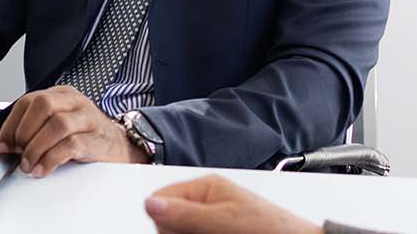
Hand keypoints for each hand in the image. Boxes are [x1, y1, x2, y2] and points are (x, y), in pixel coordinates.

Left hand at [0, 85, 148, 176]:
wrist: (118, 146)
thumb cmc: (85, 135)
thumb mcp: (60, 122)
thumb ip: (36, 127)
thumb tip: (6, 145)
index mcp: (63, 95)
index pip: (28, 100)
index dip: (11, 125)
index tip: (4, 145)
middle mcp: (75, 102)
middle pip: (42, 105)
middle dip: (24, 132)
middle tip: (20, 153)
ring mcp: (87, 119)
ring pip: (56, 124)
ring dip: (35, 148)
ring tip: (29, 164)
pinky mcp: (95, 139)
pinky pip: (69, 146)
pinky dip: (50, 160)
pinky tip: (43, 169)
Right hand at [145, 175, 321, 233]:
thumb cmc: (267, 226)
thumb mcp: (222, 220)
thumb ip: (185, 213)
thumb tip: (149, 203)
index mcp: (205, 187)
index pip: (161, 198)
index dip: (161, 218)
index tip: (175, 231)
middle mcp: (204, 202)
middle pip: (168, 221)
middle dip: (177, 233)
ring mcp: (208, 221)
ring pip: (180, 232)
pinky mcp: (212, 232)